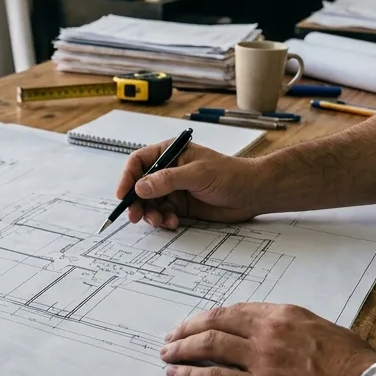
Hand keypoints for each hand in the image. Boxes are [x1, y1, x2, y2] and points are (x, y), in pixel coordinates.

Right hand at [115, 142, 264, 228]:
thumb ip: (167, 180)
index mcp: (171, 153)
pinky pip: (163, 213)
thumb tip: (140, 187)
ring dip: (151, 213)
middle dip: (137, 201)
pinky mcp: (182, 205)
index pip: (139, 162)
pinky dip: (164, 220)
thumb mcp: (197, 174)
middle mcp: (169, 170)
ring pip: (151, 203)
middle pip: (141, 186)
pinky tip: (172, 223)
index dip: (128, 178)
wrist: (253, 193)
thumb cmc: (230, 174)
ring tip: (159, 221)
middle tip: (135, 216)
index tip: (123, 194)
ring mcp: (175, 189)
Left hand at [159, 303, 375, 375]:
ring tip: (167, 356)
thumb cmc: (360, 368)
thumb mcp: (326, 331)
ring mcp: (261, 361)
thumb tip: (278, 336)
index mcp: (285, 315)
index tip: (198, 324)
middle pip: (214, 324)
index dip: (211, 318)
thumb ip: (296, 330)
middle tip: (171, 338)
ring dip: (181, 351)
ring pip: (208, 347)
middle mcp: (268, 332)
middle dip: (187, 330)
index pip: (235, 311)